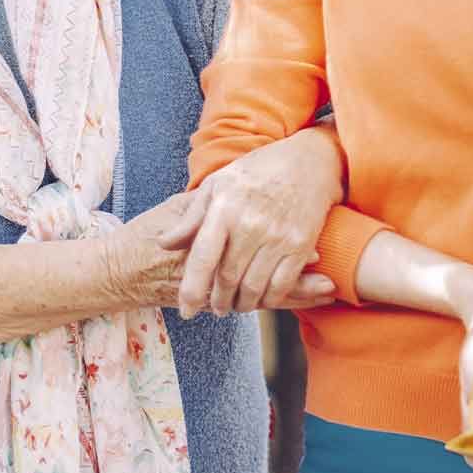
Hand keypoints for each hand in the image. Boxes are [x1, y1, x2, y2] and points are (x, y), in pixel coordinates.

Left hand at [167, 128, 344, 318]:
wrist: (308, 161)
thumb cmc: (257, 172)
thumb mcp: (217, 185)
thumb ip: (190, 218)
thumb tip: (164, 243)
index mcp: (223, 209)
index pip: (202, 258)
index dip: (192, 290)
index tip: (186, 311)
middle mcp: (249, 224)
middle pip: (228, 279)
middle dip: (218, 301)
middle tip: (215, 308)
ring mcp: (277, 236)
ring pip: (254, 287)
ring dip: (242, 304)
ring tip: (236, 305)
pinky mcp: (301, 244)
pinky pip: (282, 285)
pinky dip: (270, 299)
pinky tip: (262, 298)